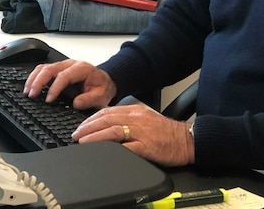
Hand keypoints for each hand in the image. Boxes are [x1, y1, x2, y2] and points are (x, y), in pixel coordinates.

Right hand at [23, 59, 116, 109]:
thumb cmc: (102, 87)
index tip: (49, 99)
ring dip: (33, 79)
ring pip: (43, 67)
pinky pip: (43, 70)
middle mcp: (71, 65)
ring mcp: (63, 66)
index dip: (55, 87)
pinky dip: (34, 78)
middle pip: (50, 68)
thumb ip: (90, 99)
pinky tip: (30, 87)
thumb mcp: (101, 96)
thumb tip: (76, 103)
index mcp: (82, 69)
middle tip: (32, 95)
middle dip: (38, 81)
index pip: (64, 76)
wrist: (104, 81)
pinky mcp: (58, 71)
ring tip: (27, 92)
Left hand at [72, 104, 194, 166]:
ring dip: (94, 136)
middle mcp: (136, 119)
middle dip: (87, 127)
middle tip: (76, 134)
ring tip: (82, 141)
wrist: (187, 140)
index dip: (91, 119)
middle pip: (106, 119)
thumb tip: (108, 124)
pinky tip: (102, 152)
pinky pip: (126, 147)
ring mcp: (141, 132)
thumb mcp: (146, 118)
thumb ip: (128, 119)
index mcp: (135, 111)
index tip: (81, 126)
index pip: (107, 111)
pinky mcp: (146, 146)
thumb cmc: (167, 132)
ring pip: (112, 131)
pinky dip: (111, 149)